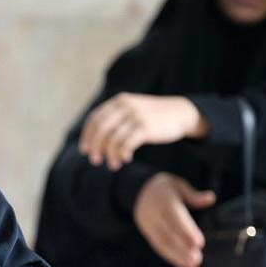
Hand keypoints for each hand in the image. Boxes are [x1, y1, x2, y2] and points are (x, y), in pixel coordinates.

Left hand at [79, 93, 208, 169]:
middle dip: (95, 147)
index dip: (87, 136)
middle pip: (101, 130)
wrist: (180, 113)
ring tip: (113, 165)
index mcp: (119, 101)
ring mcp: (136, 116)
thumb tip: (95, 142)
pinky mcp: (146, 127)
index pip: (95, 119)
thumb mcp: (132, 111)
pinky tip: (125, 159)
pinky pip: (126, 144)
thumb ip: (115, 120)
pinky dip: (122, 154)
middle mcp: (125, 106)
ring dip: (110, 155)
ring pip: (113, 139)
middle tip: (95, 161)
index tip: (84, 150)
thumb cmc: (153, 117)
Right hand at [133, 173, 215, 266]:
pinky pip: (158, 246)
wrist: (139, 191)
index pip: (175, 217)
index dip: (186, 231)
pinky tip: (181, 264)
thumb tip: (210, 198)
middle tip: (197, 260)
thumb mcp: (178, 184)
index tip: (199, 243)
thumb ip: (193, 195)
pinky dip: (170, 256)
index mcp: (163, 200)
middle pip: (168, 233)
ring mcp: (148, 225)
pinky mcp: (147, 233)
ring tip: (192, 266)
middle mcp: (153, 214)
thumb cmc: (164, 188)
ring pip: (162, 243)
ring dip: (177, 256)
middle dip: (182, 248)